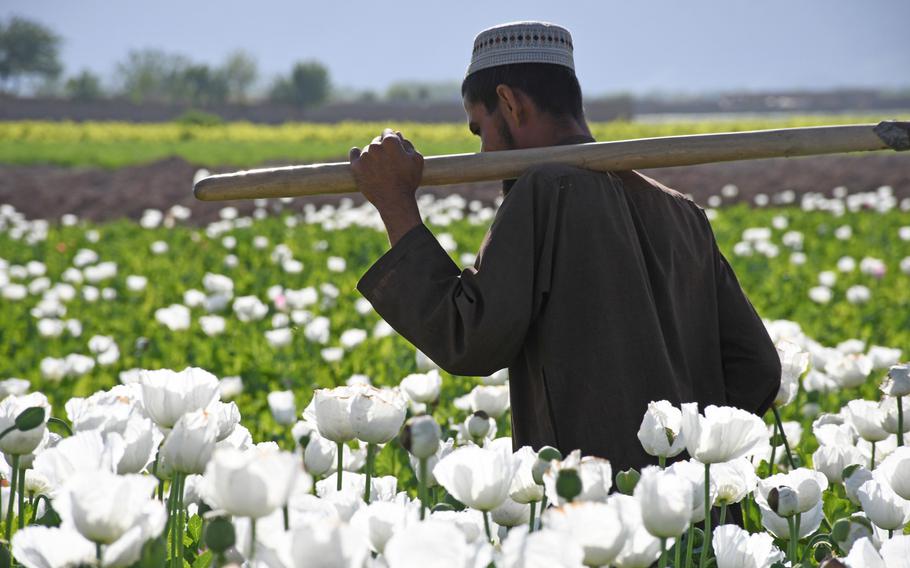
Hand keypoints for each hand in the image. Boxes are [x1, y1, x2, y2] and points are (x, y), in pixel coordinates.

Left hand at [350, 129, 424, 245]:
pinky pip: (354, 153)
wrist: (394, 201)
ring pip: (367, 150)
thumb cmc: (408, 181)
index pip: (388, 133)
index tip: (392, 148)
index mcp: (390, 141)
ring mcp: (364, 156)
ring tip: (379, 169)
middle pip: (377, 141)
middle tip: (387, 161)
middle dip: (382, 148)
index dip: (392, 140)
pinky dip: (357, 154)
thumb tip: (397, 134)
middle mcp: (375, 146)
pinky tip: (360, 157)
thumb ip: (407, 144)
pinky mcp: (356, 166)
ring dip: (372, 155)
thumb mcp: (417, 160)